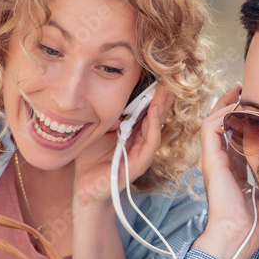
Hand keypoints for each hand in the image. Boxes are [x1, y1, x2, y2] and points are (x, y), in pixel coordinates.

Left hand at [72, 84, 171, 208]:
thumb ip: (108, 112)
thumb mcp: (97, 127)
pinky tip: (154, 110)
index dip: (152, 89)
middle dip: (164, 93)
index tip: (158, 69)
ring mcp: (143, 151)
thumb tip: (115, 94)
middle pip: (156, 112)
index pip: (146, 105)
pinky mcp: (140, 163)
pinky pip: (151, 142)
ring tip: (167, 87)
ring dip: (162, 105)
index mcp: (132, 128)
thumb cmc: (91, 158)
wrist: (86, 188)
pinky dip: (153, 126)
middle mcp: (141, 138)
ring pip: (157, 124)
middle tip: (172, 73)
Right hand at [192, 83, 258, 258]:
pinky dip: (223, 114)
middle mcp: (223, 162)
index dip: (248, 121)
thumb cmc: (255, 226)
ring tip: (241, 91)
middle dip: (234, 105)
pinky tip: (239, 109)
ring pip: (215, 121)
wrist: (238, 237)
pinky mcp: (211, 160)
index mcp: (235, 171)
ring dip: (228, 105)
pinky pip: (211, 127)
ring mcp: (214, 160)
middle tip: (246, 89)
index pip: (238, 137)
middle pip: (224, 125)